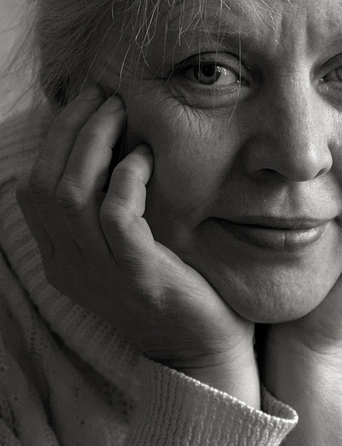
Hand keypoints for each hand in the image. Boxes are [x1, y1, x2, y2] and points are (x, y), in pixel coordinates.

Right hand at [17, 88, 255, 396]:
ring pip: (73, 194)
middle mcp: (70, 265)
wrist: (202, 349)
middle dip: (70, 130)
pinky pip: (117, 216)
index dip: (55, 140)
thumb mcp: (125, 248)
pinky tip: (146, 158)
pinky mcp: (138, 276)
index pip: (34, 189)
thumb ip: (107, 208)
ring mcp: (101, 274)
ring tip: (121, 112)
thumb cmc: (171, 286)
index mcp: (62, 257)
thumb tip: (114, 144)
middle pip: (46, 184)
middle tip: (104, 96)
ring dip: (95, 143)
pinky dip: (127, 178)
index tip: (87, 104)